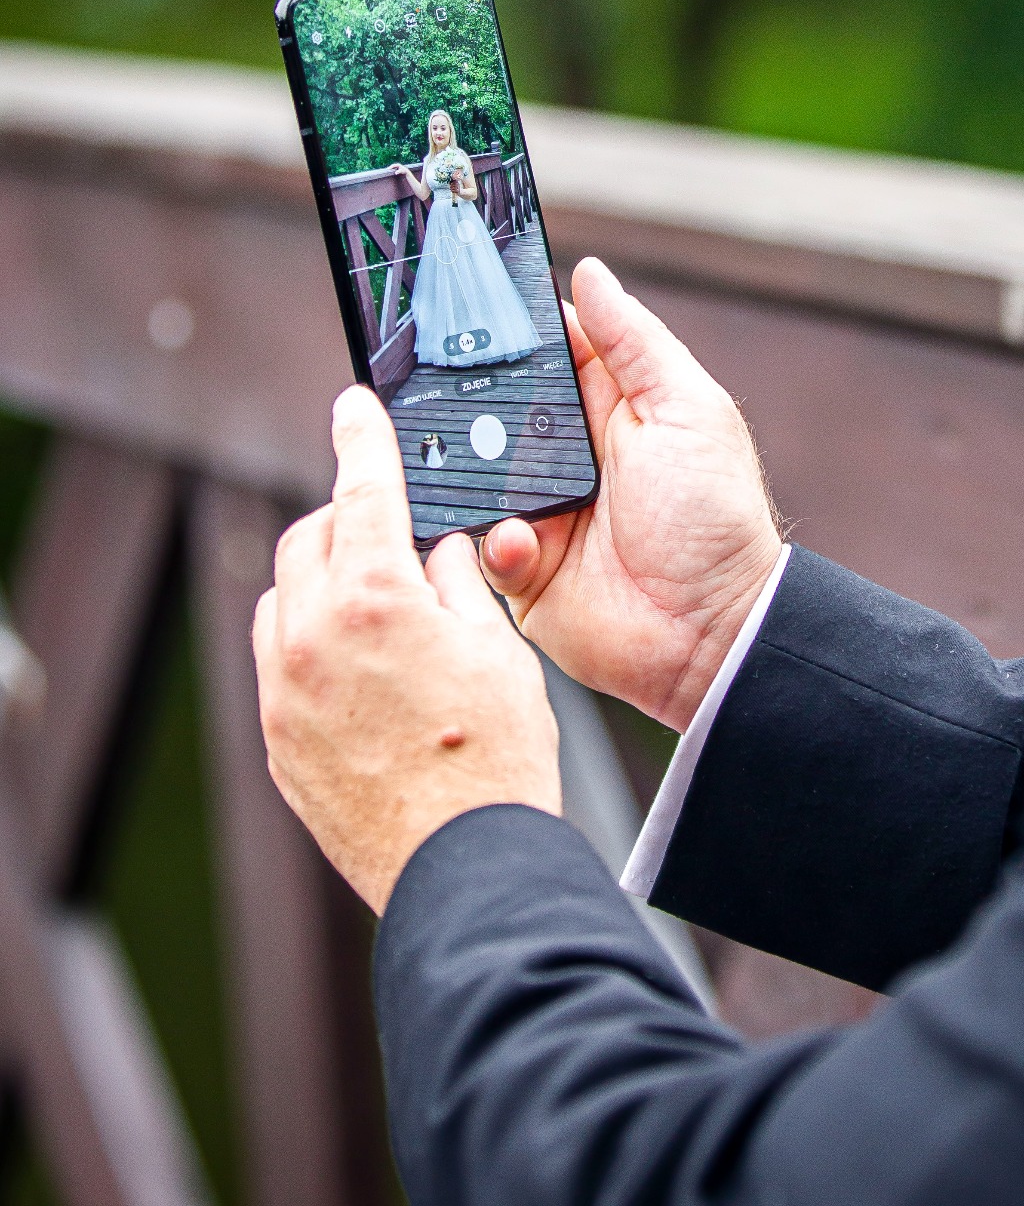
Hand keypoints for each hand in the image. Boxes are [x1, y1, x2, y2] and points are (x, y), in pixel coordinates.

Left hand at [253, 386, 559, 913]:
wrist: (463, 866)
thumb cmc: (495, 759)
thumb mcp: (498, 647)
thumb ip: (458, 583)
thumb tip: (438, 553)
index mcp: (373, 599)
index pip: (361, 488)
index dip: (361, 436)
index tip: (354, 405)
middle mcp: (312, 639)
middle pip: (308, 541)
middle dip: (344, 520)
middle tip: (389, 530)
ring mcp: (285, 695)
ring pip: (280, 601)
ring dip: (317, 582)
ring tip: (374, 603)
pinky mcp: (278, 743)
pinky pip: (278, 664)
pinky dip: (309, 643)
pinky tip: (359, 665)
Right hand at [480, 258, 782, 732]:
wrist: (711, 635)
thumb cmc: (715, 521)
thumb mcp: (686, 412)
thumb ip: (634, 342)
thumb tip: (590, 272)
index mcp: (606, 410)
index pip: (545, 353)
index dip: (510, 332)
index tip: (467, 304)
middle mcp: (565, 458)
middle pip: (493, 412)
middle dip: (472, 407)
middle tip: (453, 399)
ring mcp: (540, 514)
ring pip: (473, 477)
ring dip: (475, 477)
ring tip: (499, 483)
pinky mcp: (521, 571)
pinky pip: (479, 545)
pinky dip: (493, 543)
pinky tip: (522, 543)